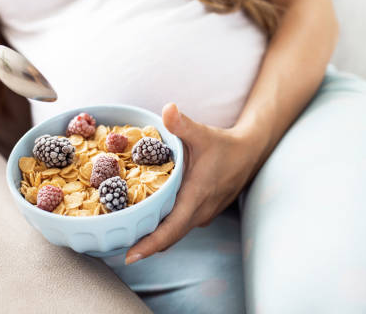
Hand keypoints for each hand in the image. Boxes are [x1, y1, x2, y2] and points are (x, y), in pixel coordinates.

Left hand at [125, 103, 266, 264]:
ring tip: (126, 234)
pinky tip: (148, 217)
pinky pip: (180, 224)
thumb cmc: (224, 145)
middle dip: (144, 245)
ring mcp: (203, 215)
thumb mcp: (202, 133)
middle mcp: (200, 212)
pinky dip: (164, 226)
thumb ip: (182, 124)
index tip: (129, 256)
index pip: (171, 230)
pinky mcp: (203, 212)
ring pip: (175, 232)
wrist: (250, 153)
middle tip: (116, 245)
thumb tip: (167, 109)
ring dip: (153, 236)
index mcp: (196, 197)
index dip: (149, 245)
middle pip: (169, 237)